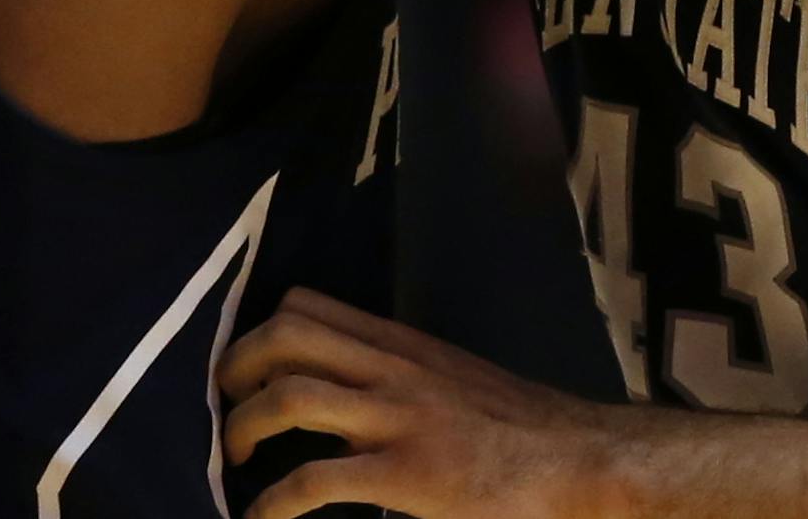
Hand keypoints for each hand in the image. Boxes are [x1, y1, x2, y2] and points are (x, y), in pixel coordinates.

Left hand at [218, 287, 621, 518]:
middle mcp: (395, 370)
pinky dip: (274, 503)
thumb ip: (404, 377)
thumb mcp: (456, 379)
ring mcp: (399, 419)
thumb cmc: (524, 430)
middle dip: (237, 366)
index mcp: (404, 346)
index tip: (244, 369)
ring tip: (236, 459)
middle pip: (287, 336)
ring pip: (291, 396)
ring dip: (245, 428)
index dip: (260, 331)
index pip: (311, 306)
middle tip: (224, 406)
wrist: (583, 462)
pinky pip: (315, 480)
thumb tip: (353, 393)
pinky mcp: (407, 474)